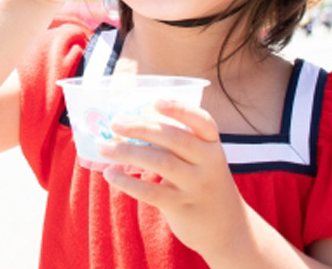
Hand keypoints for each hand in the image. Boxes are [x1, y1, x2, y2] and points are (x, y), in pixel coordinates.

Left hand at [98, 100, 252, 260]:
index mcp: (213, 145)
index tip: (156, 100)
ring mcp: (197, 186)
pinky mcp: (182, 206)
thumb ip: (175, 145)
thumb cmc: (202, 184)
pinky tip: (110, 174)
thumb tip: (127, 127)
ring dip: (128, 152)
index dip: (180, 108)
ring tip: (103, 146)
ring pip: (160, 162)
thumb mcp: (200, 161)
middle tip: (115, 122)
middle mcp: (209, 163)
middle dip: (142, 128)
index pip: (202, 121)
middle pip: (174, 138)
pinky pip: (151, 191)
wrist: (228, 229)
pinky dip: (127, 182)